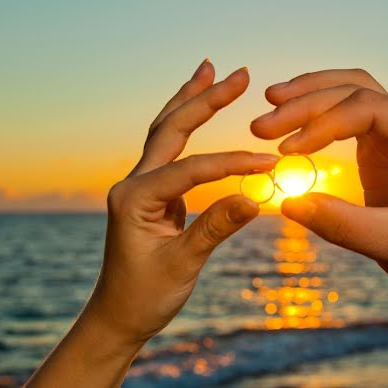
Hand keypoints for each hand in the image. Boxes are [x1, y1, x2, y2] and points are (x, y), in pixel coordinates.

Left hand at [85, 61, 277, 349]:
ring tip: (210, 69)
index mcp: (134, 199)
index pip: (191, 169)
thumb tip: (256, 196)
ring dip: (189, 100)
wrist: (117, 318)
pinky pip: (172, 150)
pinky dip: (186, 124)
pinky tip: (200, 107)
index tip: (270, 162)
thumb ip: (216, 227)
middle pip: (171, 129)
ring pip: (166, 132)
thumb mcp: (182, 265)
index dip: (233, 163)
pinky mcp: (151, 193)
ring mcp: (140, 186)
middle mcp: (132, 184)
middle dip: (205, 99)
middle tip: (240, 74)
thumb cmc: (144, 297)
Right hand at [250, 69, 387, 326]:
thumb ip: (342, 224)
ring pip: (351, 93)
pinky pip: (347, 116)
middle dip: (308, 103)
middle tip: (262, 125)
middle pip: (357, 91)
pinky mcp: (383, 148)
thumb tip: (288, 202)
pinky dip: (318, 114)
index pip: (371, 108)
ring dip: (310, 97)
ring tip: (270, 103)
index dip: (324, 123)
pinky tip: (289, 120)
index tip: (288, 150)